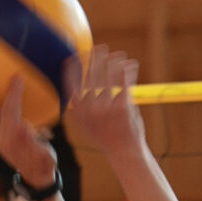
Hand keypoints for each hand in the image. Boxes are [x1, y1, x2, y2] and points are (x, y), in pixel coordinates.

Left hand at [0, 74, 58, 191]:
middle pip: (2, 111)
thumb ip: (38, 141)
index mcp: (17, 138)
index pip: (14, 110)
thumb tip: (26, 127)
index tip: (18, 78)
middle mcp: (4, 138)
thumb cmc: (46, 162)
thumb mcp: (48, 154)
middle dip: (1, 93)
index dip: (15, 94)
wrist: (36, 178)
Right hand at [66, 44, 144, 160]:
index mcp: (77, 111)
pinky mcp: (123, 106)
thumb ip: (81, 105)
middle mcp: (89, 108)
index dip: (74, 66)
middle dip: (96, 58)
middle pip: (91, 74)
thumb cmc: (106, 136)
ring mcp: (106, 107)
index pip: (71, 82)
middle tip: (101, 48)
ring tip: (119, 56)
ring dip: (115, 61)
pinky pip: (125, 81)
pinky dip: (128, 70)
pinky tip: (130, 64)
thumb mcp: (86, 123)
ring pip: (110, 74)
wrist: (123, 152)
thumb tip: (79, 82)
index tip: (76, 55)